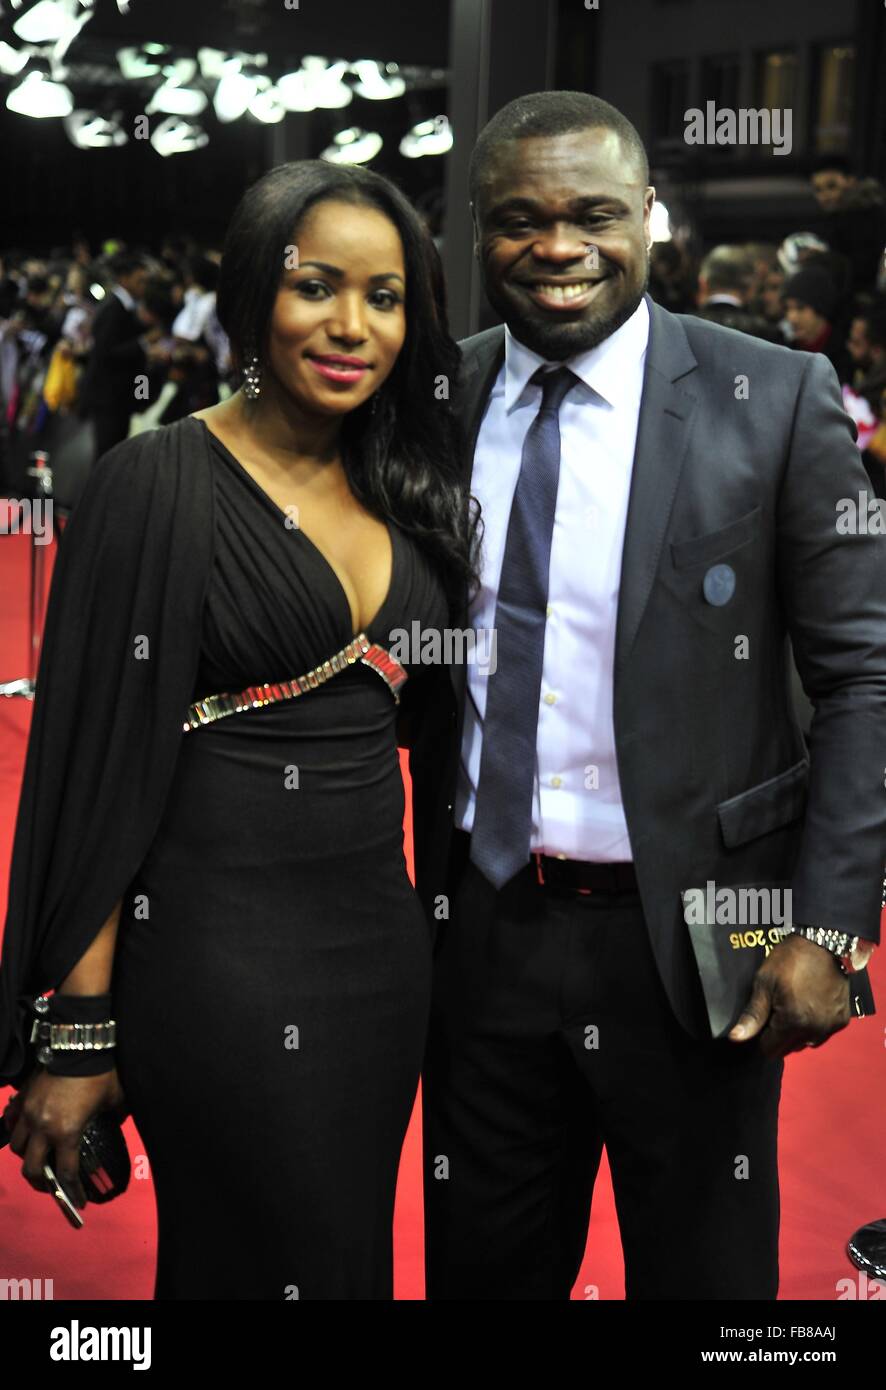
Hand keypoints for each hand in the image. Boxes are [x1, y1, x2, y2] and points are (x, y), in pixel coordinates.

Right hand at [3, 1065, 126, 1208]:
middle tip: (53, 1187)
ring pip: (16, 1147)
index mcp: (66, 1132)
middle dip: (41, 1184)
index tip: (80, 1203)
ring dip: (26, 1158)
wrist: (79, 1042)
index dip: (72, 1193)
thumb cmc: (101, 1072)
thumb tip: (118, 1123)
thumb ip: (116, 1117)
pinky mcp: (23, 1098)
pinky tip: (25, 1134)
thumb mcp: (115, 1099)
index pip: (66, 1173)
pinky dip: (16, 1132)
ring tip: (38, 1160)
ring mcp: (29, 1113)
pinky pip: (12, 1122)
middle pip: (31, 1169)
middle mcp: (42, 1127)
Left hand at [728, 934, 851, 1057]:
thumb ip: (753, 1015)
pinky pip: (822, 1034)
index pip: (770, 1049)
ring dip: (796, 1034)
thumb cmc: (790, 960)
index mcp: (793, 1022)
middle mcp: (814, 1031)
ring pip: (806, 1043)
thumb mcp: (764, 983)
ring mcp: (830, 1026)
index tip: (760, 1023)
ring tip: (792, 1008)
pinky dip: (813, 1027)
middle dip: (778, 1036)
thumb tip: (736, 1038)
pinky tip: (808, 1007)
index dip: (760, 1038)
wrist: (824, 943)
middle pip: (788, 1049)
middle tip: (775, 1011)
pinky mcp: (841, 1020)